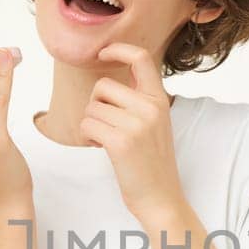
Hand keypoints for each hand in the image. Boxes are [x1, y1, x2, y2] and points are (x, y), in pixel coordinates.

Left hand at [81, 42, 187, 222]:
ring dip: (90, 125)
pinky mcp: (121, 142)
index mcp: (160, 100)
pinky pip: (87, 125)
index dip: (118, 49)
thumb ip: (139, 101)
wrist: (161, 199)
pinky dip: (87, 137)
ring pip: (91, 108)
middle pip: (102, 86)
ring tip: (105, 141)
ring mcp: (137, 124)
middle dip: (95, 105)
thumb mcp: (154, 125)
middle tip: (105, 126)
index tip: (102, 53)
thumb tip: (108, 84)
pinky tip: (100, 148)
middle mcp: (150, 107)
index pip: (141, 58)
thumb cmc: (151, 164)